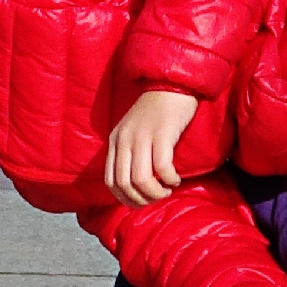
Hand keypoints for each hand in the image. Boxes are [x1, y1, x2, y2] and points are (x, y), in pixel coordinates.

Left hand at [105, 89, 197, 206]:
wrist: (171, 84)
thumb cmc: (156, 113)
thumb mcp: (133, 133)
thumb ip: (129, 154)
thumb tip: (135, 186)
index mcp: (115, 141)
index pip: (110, 181)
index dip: (124, 198)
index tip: (141, 202)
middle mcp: (124, 140)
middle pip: (124, 183)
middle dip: (140, 199)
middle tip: (156, 198)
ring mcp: (142, 136)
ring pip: (141, 179)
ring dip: (155, 193)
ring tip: (166, 190)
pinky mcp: (162, 134)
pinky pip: (161, 167)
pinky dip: (169, 179)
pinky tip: (175, 179)